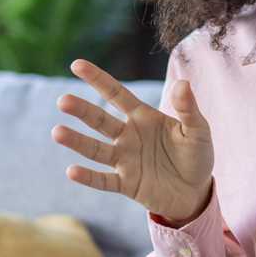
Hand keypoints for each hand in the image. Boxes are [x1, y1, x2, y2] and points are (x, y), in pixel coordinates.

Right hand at [52, 59, 214, 222]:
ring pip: (96, 150)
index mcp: (143, 117)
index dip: (98, 79)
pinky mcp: (126, 184)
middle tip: (63, 100)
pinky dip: (89, 177)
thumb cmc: (197, 156)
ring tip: (57, 132)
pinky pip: (104, 180)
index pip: (116, 94)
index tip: (76, 64)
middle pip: (100, 121)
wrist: (196, 192)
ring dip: (77, 142)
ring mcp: (125, 160)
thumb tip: (182, 83)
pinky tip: (72, 171)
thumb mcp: (198, 131)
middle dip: (82, 111)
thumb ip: (188, 109)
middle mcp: (128, 136)